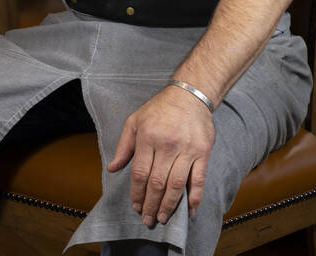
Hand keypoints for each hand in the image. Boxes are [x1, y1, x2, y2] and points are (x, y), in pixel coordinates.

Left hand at [107, 86, 214, 225]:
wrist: (190, 95)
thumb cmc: (159, 108)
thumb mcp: (135, 121)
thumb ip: (123, 146)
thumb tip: (113, 168)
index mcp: (148, 138)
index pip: (140, 173)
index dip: (137, 194)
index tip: (136, 206)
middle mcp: (167, 145)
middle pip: (157, 183)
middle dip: (150, 205)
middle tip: (147, 220)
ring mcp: (187, 150)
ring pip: (176, 185)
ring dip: (169, 205)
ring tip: (162, 218)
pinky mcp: (203, 152)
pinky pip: (199, 180)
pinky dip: (195, 198)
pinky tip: (189, 211)